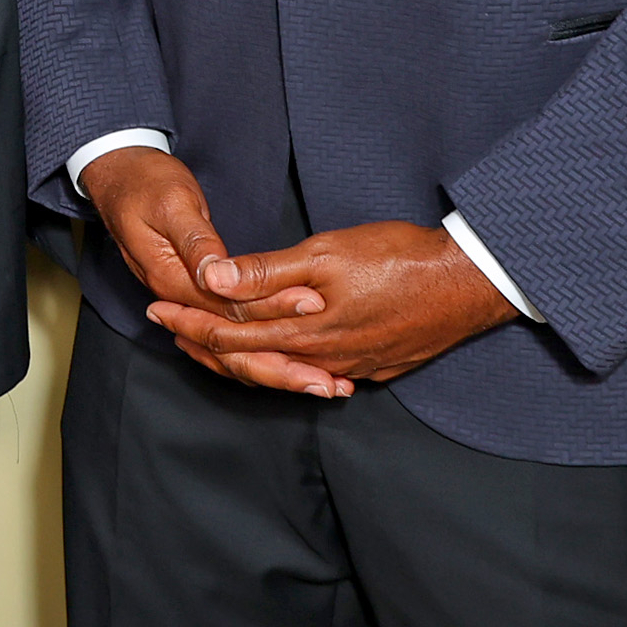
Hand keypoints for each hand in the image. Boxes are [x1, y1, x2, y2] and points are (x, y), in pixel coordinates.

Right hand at [80, 147, 345, 397]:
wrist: (117, 176)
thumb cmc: (145, 184)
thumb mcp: (171, 204)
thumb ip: (195, 241)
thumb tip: (216, 274)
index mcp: (170, 279)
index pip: (229, 309)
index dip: (275, 311)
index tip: (316, 308)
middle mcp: (179, 300)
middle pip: (234, 349)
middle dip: (284, 368)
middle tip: (330, 383)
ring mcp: (187, 303)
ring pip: (234, 354)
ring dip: (279, 373)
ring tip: (323, 386)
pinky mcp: (197, 299)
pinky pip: (232, 341)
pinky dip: (263, 358)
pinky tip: (295, 368)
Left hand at [145, 220, 517, 386]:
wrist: (470, 284)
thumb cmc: (400, 260)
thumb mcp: (327, 253)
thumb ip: (268, 270)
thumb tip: (213, 277)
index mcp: (306, 333)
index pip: (231, 334)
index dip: (190, 321)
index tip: (157, 311)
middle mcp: (324, 360)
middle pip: (251, 360)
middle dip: (206, 343)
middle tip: (169, 330)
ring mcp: (352, 368)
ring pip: (283, 370)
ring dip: (243, 356)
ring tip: (212, 342)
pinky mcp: (375, 366)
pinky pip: (318, 373)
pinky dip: (287, 366)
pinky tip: (281, 360)